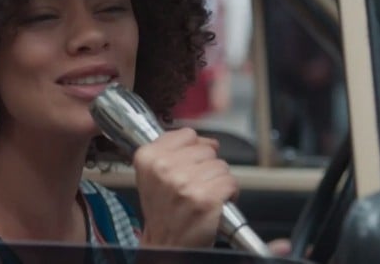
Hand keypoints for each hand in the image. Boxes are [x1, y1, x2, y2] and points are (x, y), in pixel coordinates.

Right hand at [134, 127, 238, 247]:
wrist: (166, 245)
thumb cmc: (163, 211)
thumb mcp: (154, 173)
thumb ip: (175, 149)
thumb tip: (209, 142)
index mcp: (148, 158)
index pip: (187, 135)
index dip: (192, 150)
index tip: (185, 165)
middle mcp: (164, 168)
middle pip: (206, 150)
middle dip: (205, 167)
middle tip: (192, 186)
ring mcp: (185, 183)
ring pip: (220, 165)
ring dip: (217, 181)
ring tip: (202, 195)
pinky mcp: (206, 199)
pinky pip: (230, 182)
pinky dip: (228, 193)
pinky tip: (214, 203)